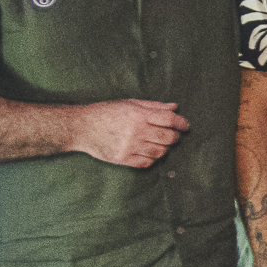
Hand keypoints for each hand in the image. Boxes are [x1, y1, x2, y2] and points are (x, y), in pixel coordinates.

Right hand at [71, 99, 188, 167]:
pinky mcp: (122, 159)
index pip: (170, 120)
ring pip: (160, 152)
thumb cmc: (106, 112)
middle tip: (173, 135)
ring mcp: (129, 147)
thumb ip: (153, 106)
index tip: (185, 125)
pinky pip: (147, 163)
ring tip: (159, 143)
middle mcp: (136, 131)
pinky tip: (148, 152)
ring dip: (164, 148)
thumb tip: (174, 107)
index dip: (182, 123)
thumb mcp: (129, 103)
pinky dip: (152, 158)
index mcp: (138, 115)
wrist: (81, 128)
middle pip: (168, 138)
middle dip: (175, 136)